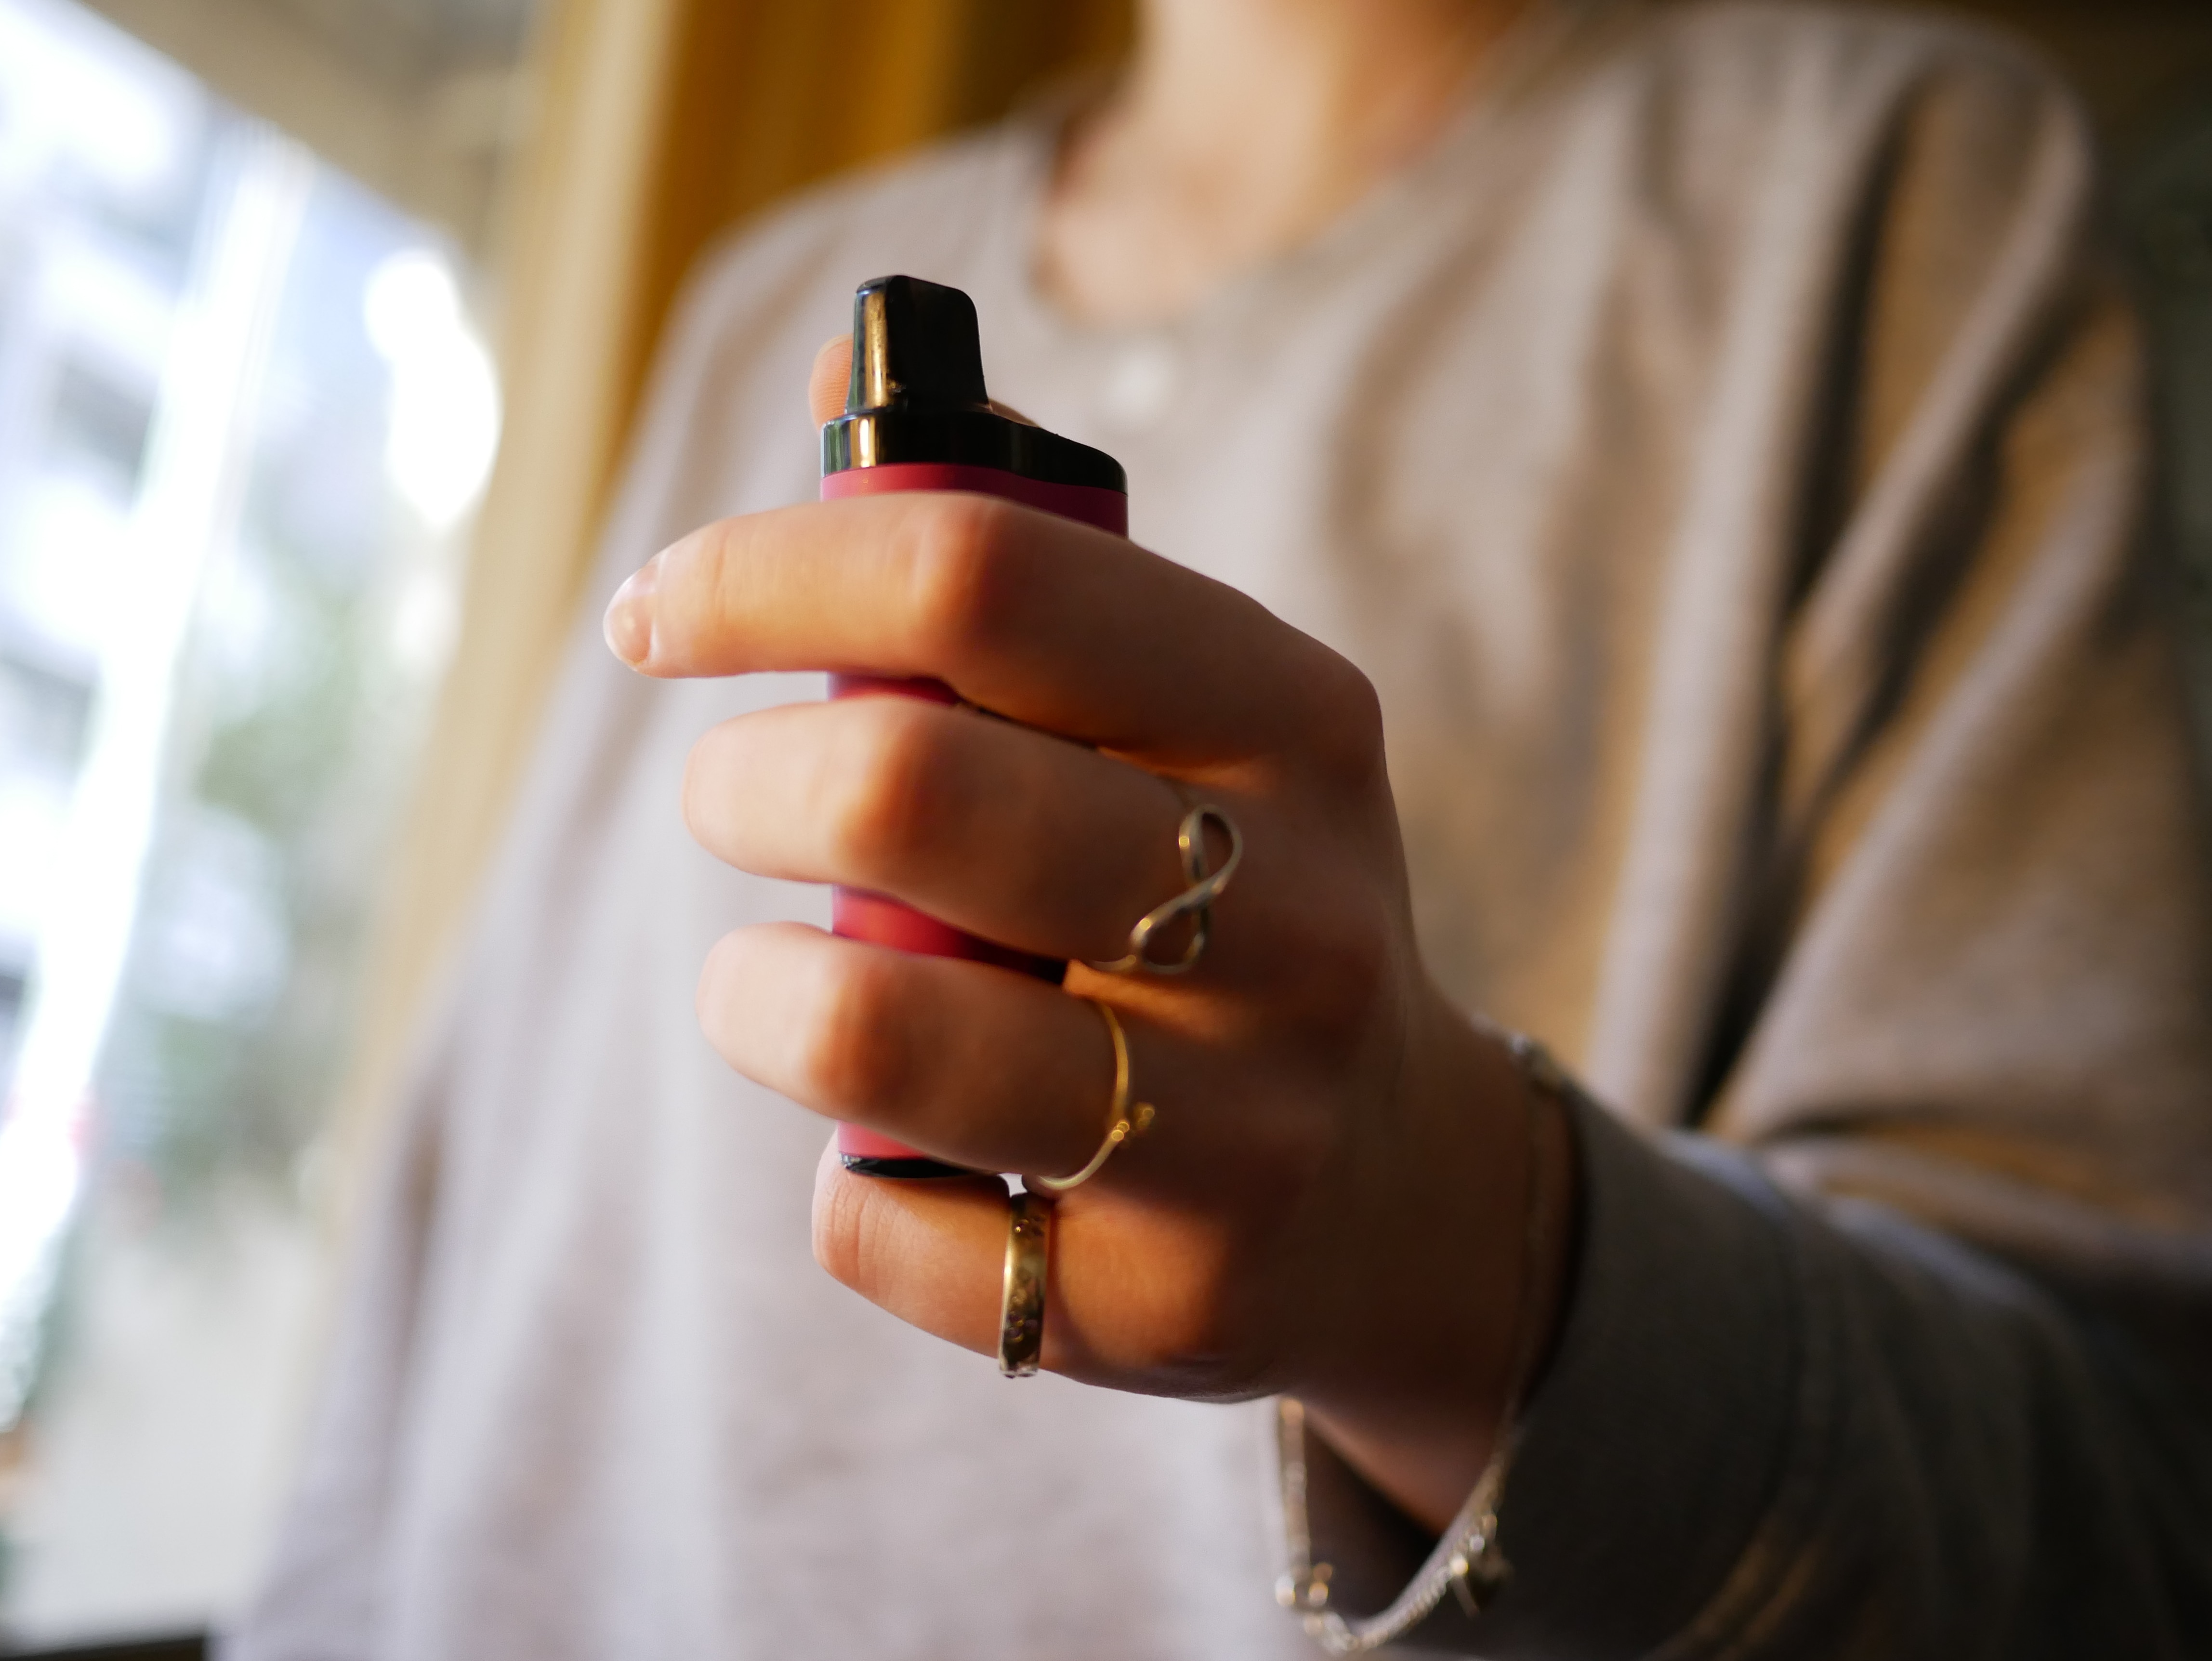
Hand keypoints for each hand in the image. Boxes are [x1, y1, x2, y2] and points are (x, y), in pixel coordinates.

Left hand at [600, 343, 1573, 1532]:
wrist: (1396, 1191)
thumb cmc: (1234, 902)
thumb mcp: (1196, 728)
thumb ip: (1024, 589)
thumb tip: (829, 385)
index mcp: (1292, 726)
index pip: (990, 579)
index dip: (775, 570)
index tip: (661, 611)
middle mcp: (1295, 920)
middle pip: (909, 793)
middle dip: (744, 784)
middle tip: (726, 797)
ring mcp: (1244, 1127)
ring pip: (875, 1029)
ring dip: (761, 994)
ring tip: (773, 983)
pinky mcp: (1167, 1303)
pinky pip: (886, 1224)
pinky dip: (856, 1180)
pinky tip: (926, 1155)